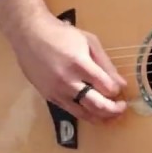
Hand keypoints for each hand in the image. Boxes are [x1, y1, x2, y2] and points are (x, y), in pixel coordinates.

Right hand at [11, 13, 128, 122]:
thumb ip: (106, 64)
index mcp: (80, 64)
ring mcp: (57, 91)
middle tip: (122, 108)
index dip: (117, 91)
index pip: (106, 87)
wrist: (29, 34)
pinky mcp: (48, 96)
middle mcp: (68, 81)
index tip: (120, 89)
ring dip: (100, 118)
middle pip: (96, 104)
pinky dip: (84, 114)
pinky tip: (93, 113)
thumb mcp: (89, 41)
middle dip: (113, 110)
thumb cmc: (61, 34)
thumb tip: (121, 84)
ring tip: (111, 117)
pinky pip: (70, 110)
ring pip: (83, 113)